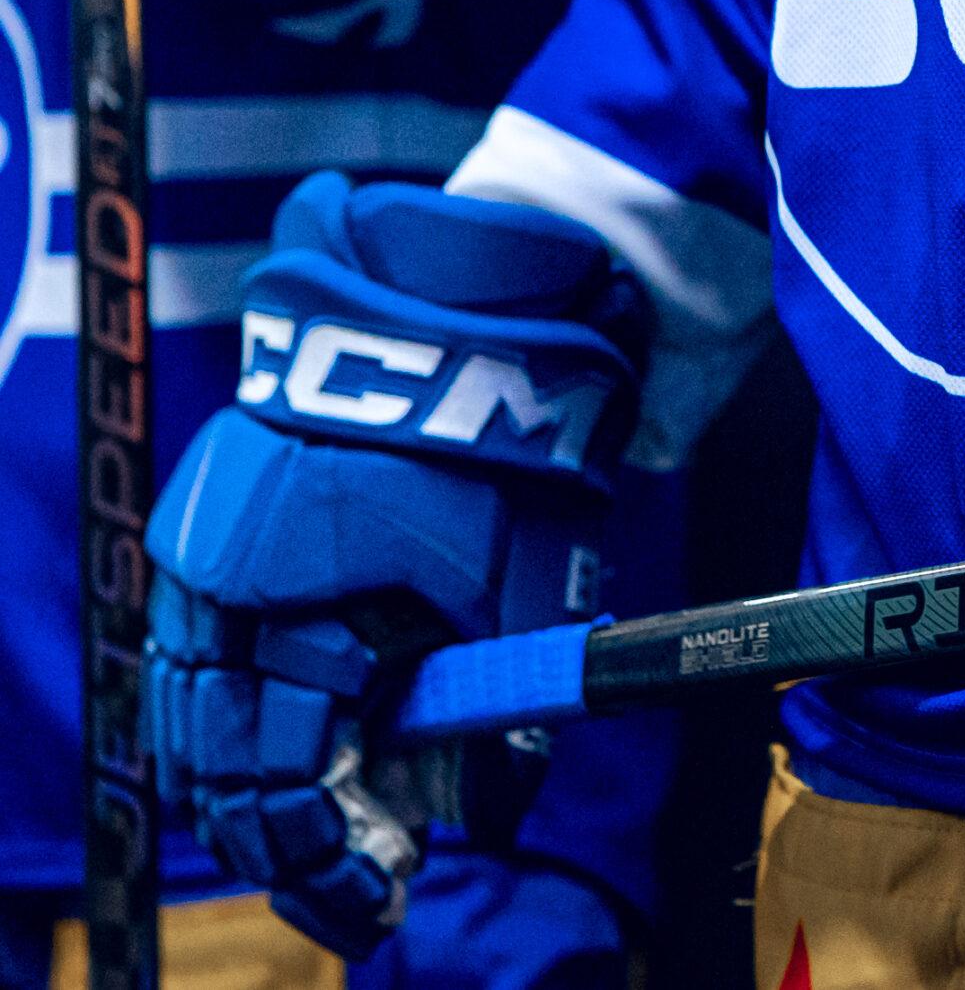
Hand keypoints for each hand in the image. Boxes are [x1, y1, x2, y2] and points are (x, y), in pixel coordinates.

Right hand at [146, 174, 644, 956]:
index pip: (281, 784)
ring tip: (321, 833)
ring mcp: (202, 557)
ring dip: (250, 780)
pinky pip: (195, 649)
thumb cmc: (499, 459)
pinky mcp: (210, 528)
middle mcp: (221, 595)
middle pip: (219, 762)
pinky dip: (235, 709)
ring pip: (193, 710)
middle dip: (285, 837)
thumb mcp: (518, 599)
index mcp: (295, 618)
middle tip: (356, 887)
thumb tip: (485, 809)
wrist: (456, 320)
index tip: (384, 895)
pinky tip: (289, 742)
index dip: (332, 855)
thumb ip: (490, 712)